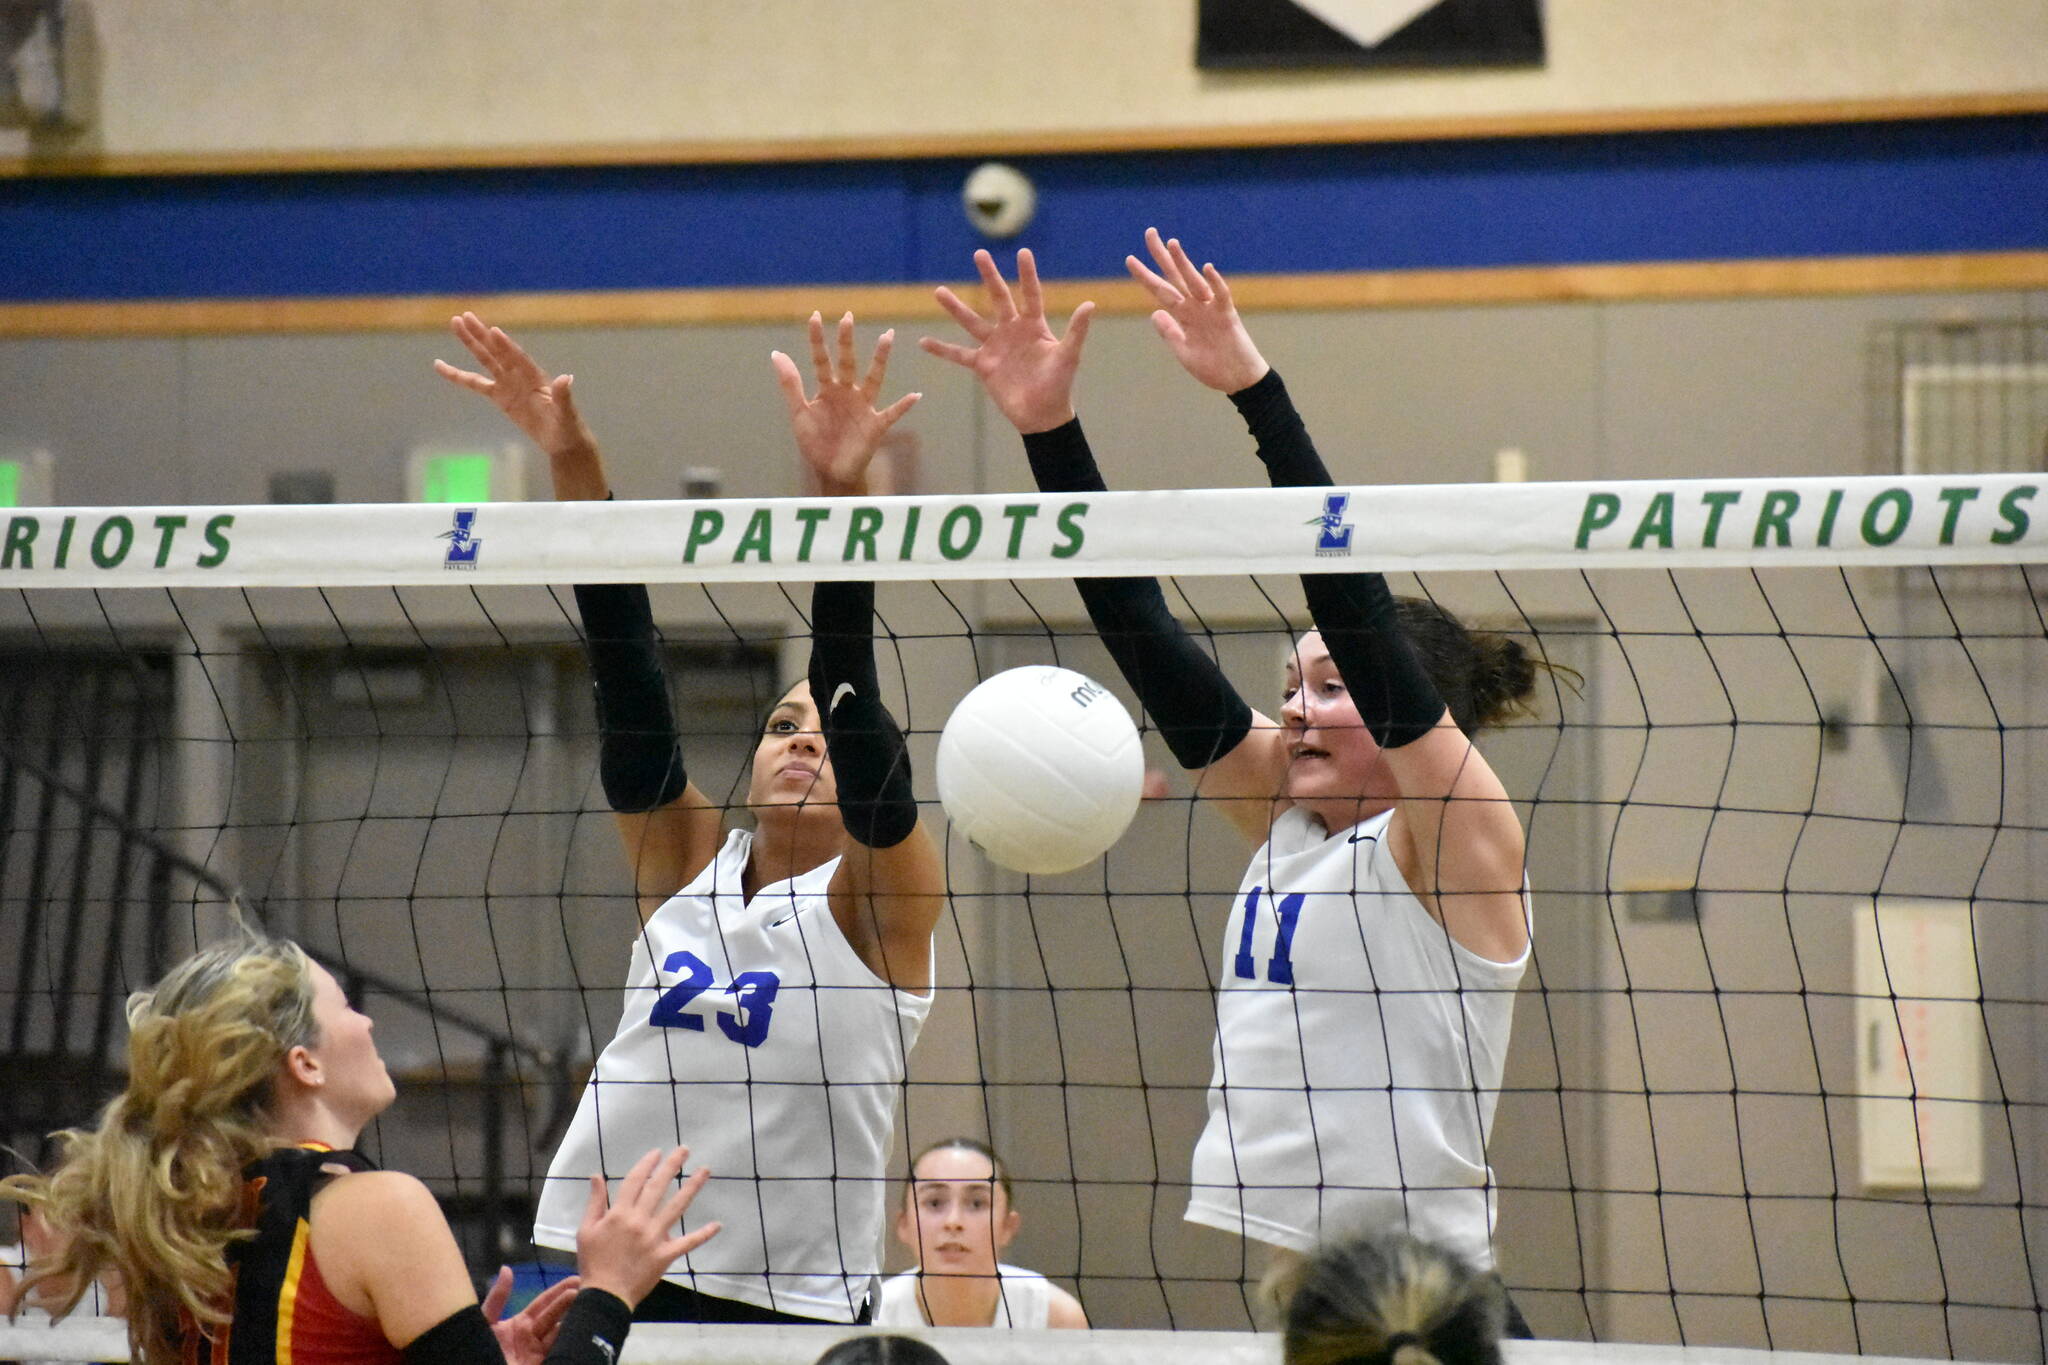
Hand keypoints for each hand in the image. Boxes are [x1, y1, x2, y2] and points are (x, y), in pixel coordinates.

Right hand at [433, 312, 606, 499]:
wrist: (561, 440)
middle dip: (481, 334)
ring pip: (485, 359)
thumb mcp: (567, 414)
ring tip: (455, 324)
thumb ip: (563, 397)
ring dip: (471, 343)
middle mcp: (520, 375)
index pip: (518, 358)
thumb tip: (566, 379)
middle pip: (497, 351)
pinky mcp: (499, 396)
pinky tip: (441, 366)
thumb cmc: (567, 427)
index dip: (506, 346)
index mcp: (536, 376)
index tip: (494, 331)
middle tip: (464, 316)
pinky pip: (475, 384)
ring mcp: (508, 384)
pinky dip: (458, 376)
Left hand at [482, 1267, 580, 1364]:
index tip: (577, 1279)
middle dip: (571, 1301)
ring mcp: (539, 1352)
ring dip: (573, 1320)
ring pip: (561, 1333)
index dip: (559, 1290)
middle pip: (556, 1315)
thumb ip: (497, 1298)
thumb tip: (506, 1269)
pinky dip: (570, 1341)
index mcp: (520, 1323)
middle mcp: (533, 1336)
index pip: (544, 1303)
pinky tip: (579, 1331)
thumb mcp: (485, 1321)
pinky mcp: (544, 1363)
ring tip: (587, 1307)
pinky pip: (559, 1350)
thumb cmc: (480, 1349)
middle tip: (587, 1289)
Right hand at [574, 1146, 719, 1307]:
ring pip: (677, 1207)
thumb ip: (595, 1202)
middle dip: (672, 1166)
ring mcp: (655, 1238)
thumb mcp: (586, 1230)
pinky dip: (703, 1235)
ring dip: (692, 1187)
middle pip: (658, 1187)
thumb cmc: (593, 1262)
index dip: (647, 1164)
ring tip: (705, 1170)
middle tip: (685, 1149)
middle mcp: (639, 1221)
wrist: (605, 1295)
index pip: (635, 1181)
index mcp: (619, 1214)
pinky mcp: (665, 1255)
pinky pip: (687, 1243)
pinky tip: (717, 1225)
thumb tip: (597, 1176)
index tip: (657, 1153)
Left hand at [771, 312, 920, 497]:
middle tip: (847, 316)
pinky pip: (892, 413)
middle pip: (847, 362)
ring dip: (880, 359)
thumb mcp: (799, 413)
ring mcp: (863, 407)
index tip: (815, 316)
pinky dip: (904, 406)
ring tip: (887, 337)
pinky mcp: (875, 425)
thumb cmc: (816, 443)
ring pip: (873, 378)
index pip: (821, 359)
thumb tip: (776, 353)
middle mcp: (847, 392)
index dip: (817, 340)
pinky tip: (915, 395)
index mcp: (827, 389)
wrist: (831, 472)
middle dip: (846, 341)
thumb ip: (790, 384)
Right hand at [920, 249, 1093, 434]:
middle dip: (989, 276)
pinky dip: (941, 350)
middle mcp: (1012, 331)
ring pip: (972, 322)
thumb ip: (1077, 331)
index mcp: (1034, 326)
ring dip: (956, 307)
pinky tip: (923, 342)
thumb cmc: (1059, 385)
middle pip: (998, 298)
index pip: (1030, 295)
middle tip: (979, 254)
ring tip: (939, 291)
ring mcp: (996, 347)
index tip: (1023, 252)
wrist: (1042, 415)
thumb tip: (1090, 304)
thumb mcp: (1068, 356)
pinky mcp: (983, 366)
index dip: (1027, 274)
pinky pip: (959, 355)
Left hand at [1125, 228, 1268, 393]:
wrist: (1238, 381)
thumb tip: (1154, 313)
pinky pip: (1221, 296)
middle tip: (1149, 232)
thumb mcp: (1183, 352)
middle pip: (1174, 277)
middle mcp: (1195, 307)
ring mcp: (1211, 310)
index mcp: (1183, 316)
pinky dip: (1215, 283)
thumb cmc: (1214, 368)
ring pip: (1194, 281)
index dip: (1145, 276)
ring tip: (1171, 244)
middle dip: (1161, 256)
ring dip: (1183, 263)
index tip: (1130, 259)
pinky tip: (1207, 268)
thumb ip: (1170, 333)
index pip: (1160, 291)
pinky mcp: (1227, 317)